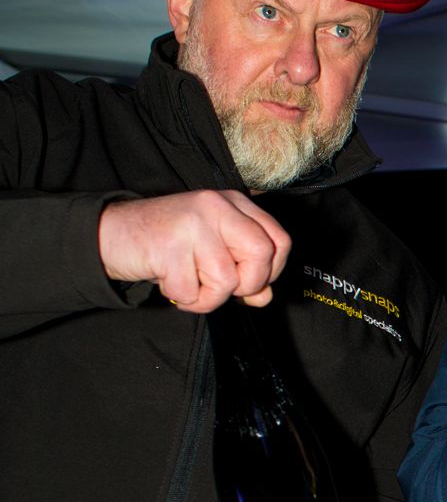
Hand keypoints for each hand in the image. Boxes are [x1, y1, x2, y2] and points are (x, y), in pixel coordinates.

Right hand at [98, 191, 289, 310]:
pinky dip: (182, 298)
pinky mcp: (169, 246)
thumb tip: (265, 297)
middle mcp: (216, 206)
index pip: (279, 240)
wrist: (111, 234)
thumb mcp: (212, 250)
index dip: (272, 270)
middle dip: (246, 285)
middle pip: (261, 255)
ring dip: (207, 297)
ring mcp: (192, 224)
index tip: (250, 282)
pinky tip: (168, 280)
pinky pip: (193, 292)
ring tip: (187, 282)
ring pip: (227, 280)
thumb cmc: (166, 243)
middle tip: (218, 286)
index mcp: (232, 203)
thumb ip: (243, 269)